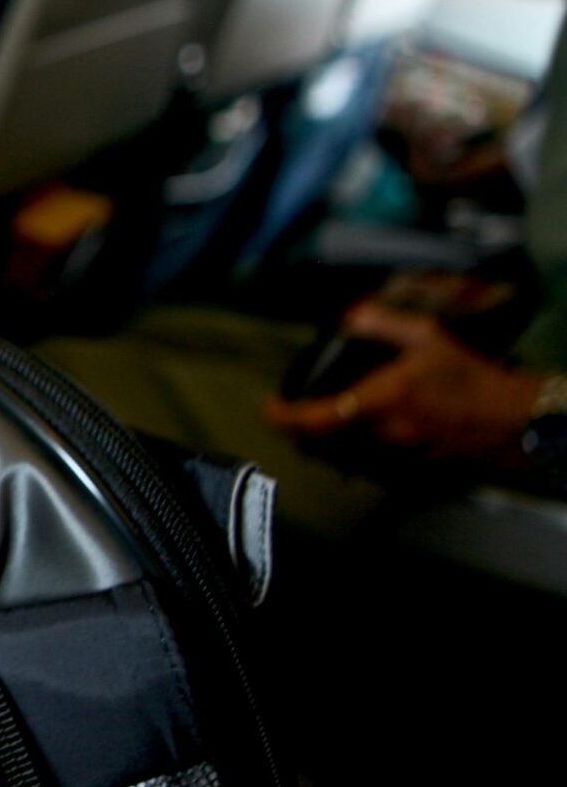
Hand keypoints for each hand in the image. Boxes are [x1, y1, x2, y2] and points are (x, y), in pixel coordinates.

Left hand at [264, 302, 544, 463]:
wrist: (516, 420)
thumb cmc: (473, 379)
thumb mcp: (429, 338)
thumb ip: (384, 323)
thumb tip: (351, 314)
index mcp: (380, 402)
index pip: (315, 418)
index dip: (284, 418)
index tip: (269, 409)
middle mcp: (382, 436)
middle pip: (320, 446)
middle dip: (298, 434)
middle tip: (287, 417)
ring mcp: (397, 459)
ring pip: (341, 461)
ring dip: (321, 447)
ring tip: (313, 428)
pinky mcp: (413, 471)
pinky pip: (367, 470)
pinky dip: (350, 457)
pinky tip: (352, 441)